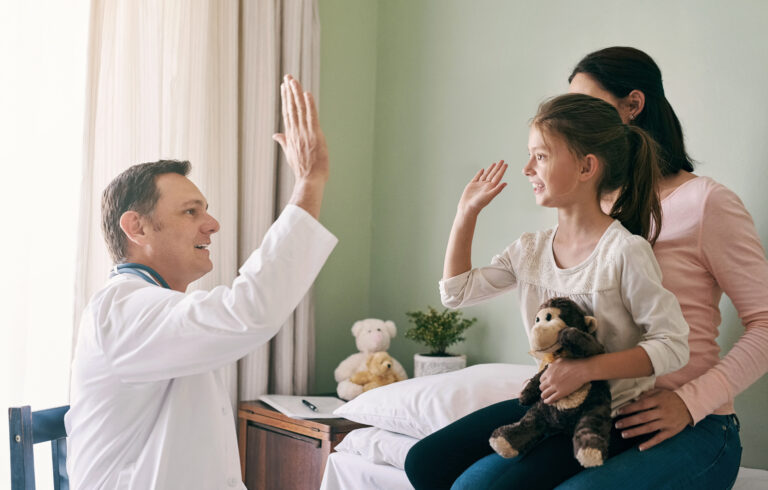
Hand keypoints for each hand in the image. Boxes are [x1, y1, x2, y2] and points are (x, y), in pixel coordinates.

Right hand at [273, 75, 328, 216]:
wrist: (309, 181)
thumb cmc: (303, 170)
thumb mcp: (290, 154)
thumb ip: (284, 142)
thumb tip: (275, 135)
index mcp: (291, 136)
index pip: (288, 113)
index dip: (286, 99)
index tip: (284, 87)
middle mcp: (296, 132)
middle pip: (291, 108)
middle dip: (289, 92)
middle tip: (287, 77)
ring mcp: (304, 133)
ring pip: (299, 110)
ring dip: (296, 94)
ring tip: (293, 80)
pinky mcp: (314, 135)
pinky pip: (311, 117)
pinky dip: (309, 105)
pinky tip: (306, 93)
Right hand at [458, 161, 507, 215]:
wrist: (468, 207)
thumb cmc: (479, 203)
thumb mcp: (489, 196)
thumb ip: (497, 189)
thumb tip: (505, 183)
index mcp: (491, 187)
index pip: (498, 176)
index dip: (502, 170)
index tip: (506, 164)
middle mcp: (486, 185)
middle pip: (493, 174)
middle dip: (498, 167)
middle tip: (502, 161)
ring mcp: (479, 185)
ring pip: (486, 174)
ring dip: (490, 169)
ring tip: (494, 164)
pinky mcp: (472, 185)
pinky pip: (477, 177)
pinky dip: (480, 173)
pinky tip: (482, 170)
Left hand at [539, 358, 590, 403]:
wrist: (581, 370)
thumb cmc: (572, 364)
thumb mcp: (559, 361)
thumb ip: (552, 365)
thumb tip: (549, 367)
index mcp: (549, 371)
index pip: (541, 379)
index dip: (543, 382)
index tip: (545, 384)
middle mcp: (550, 379)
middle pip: (542, 387)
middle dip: (543, 389)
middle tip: (545, 390)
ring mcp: (555, 387)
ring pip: (544, 394)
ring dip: (544, 396)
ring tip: (545, 397)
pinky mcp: (561, 393)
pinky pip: (551, 398)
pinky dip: (548, 401)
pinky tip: (547, 402)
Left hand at [615, 388, 692, 449]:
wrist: (689, 405)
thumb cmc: (670, 398)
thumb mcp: (659, 392)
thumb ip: (646, 395)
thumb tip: (633, 399)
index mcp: (658, 401)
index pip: (641, 405)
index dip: (629, 409)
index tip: (618, 412)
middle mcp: (662, 412)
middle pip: (643, 418)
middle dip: (628, 422)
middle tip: (617, 425)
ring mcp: (667, 422)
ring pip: (648, 428)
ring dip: (635, 432)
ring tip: (623, 434)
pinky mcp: (671, 431)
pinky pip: (659, 439)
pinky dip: (649, 443)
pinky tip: (640, 447)